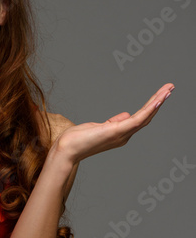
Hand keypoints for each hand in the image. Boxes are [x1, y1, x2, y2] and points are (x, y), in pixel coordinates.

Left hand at [50, 83, 174, 164]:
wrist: (67, 150)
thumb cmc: (78, 139)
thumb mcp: (98, 127)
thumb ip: (113, 122)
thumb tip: (125, 115)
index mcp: (120, 133)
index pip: (139, 118)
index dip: (151, 107)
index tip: (159, 95)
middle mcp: (124, 136)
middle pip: (146, 117)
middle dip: (159, 101)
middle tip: (170, 87)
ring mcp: (121, 134)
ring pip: (145, 117)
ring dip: (158, 102)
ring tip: (168, 89)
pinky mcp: (116, 131)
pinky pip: (137, 119)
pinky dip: (148, 110)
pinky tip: (157, 101)